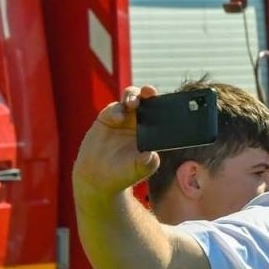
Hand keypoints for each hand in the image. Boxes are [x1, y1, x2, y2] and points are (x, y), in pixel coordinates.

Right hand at [72, 86, 160, 203]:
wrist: (99, 177)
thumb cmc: (125, 173)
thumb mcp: (139, 171)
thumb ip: (147, 163)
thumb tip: (151, 156)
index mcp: (153, 131)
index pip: (162, 113)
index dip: (165, 105)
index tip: (169, 102)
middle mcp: (140, 121)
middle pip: (146, 100)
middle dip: (148, 93)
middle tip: (149, 92)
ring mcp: (123, 118)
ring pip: (130, 98)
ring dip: (133, 96)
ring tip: (132, 103)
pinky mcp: (107, 118)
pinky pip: (114, 108)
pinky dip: (116, 110)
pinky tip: (117, 118)